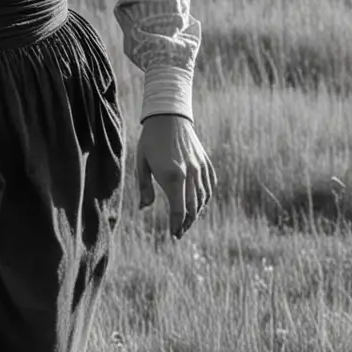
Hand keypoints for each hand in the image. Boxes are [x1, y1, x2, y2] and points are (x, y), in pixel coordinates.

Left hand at [136, 114, 214, 238]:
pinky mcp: (205, 162)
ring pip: (203, 199)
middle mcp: (190, 174)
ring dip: (197, 213)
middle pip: (193, 208)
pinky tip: (200, 204)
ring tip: (188, 221)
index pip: (178, 209)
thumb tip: (144, 208)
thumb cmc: (150, 141)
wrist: (169, 116)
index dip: (176, 225)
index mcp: (172, 176)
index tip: (173, 234)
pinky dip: (206, 198)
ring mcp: (200, 168)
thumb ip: (144, 187)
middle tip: (179, 232)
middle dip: (187, 224)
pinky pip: (210, 186)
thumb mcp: (141, 163)